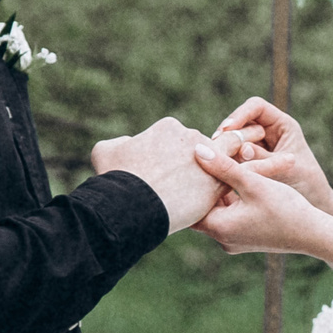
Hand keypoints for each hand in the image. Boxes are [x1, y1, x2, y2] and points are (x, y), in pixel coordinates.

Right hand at [91, 117, 246, 232]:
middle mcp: (192, 137)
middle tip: (181, 189)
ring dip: (214, 175)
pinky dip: (224, 189)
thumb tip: (127, 144)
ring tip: (200, 196)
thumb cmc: (116, 180)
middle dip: (193, 167)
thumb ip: (118, 144)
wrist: (132, 204)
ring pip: (218, 164)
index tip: (165, 176)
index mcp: (169, 127)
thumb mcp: (104, 152)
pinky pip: (229, 183)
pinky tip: (212, 203)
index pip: (179, 140)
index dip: (174, 159)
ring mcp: (208, 159)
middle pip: (200, 150)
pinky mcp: (217, 183)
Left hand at [192, 139, 332, 255]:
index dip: (191, 181)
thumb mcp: (253, 182)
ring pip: (217, 211)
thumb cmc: (285, 208)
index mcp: (219, 228)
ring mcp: (233, 241)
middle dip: (206, 185)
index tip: (191, 161)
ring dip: (220, 192)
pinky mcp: (245, 239)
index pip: (190, 203)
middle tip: (204, 161)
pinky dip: (232, 201)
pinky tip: (238, 182)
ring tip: (221, 167)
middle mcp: (222, 239)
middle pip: (203, 207)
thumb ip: (224, 166)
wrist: (313, 234)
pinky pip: (229, 218)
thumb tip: (198, 150)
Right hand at [215, 96, 332, 208]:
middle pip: (241, 120)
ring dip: (224, 146)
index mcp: (283, 125)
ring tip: (214, 158)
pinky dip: (226, 159)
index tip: (227, 129)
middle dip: (227, 131)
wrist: (314, 204)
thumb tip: (241, 148)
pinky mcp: (250, 160)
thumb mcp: (285, 170)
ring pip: (234, 138)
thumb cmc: (306, 185)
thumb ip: (263, 159)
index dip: (240, 114)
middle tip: (214, 146)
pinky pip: (234, 154)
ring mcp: (259, 145)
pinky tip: (216, 169)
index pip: (256, 107)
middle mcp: (269, 131)